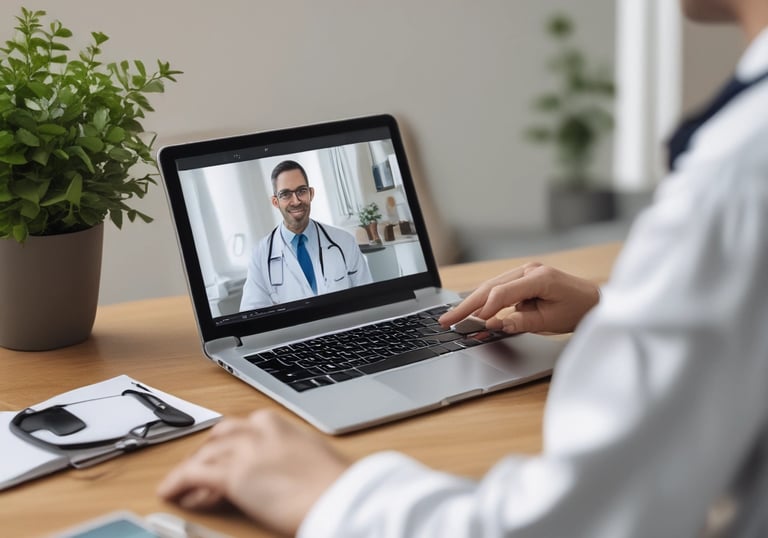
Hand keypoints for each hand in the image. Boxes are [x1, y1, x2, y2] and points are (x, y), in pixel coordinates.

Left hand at [157, 410, 349, 535]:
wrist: (339, 496)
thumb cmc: (335, 483)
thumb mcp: (310, 458)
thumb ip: (287, 456)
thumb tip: (278, 470)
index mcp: (280, 424)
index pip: (242, 428)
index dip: (226, 445)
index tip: (222, 457)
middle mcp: (259, 430)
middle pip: (219, 437)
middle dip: (206, 453)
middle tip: (198, 471)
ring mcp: (244, 450)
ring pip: (204, 455)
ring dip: (190, 470)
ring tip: (182, 487)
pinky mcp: (232, 475)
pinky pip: (192, 474)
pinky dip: (177, 482)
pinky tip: (169, 493)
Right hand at [439, 262, 599, 334]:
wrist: (596, 302)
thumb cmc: (579, 310)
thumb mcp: (550, 322)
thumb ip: (521, 322)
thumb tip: (496, 324)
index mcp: (538, 277)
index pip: (502, 292)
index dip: (486, 309)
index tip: (474, 323)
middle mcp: (529, 270)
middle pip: (490, 287)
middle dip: (467, 305)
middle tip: (447, 320)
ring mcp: (526, 272)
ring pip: (491, 286)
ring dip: (472, 302)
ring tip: (453, 316)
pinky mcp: (524, 279)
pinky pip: (499, 289)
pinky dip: (484, 300)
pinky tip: (472, 311)